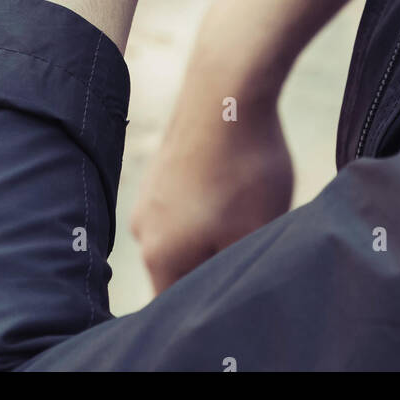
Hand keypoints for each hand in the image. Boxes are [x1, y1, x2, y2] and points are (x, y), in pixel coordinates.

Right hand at [131, 74, 293, 294]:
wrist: (226, 88)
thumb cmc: (245, 167)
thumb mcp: (256, 234)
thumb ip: (239, 277)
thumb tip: (234, 301)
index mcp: (159, 257)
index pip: (179, 308)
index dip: (211, 310)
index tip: (238, 297)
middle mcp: (143, 228)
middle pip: (185, 268)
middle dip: (219, 264)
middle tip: (256, 248)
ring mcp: (151, 192)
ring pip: (189, 230)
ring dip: (220, 228)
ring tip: (255, 207)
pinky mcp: (165, 163)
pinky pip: (190, 197)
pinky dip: (216, 197)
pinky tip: (243, 179)